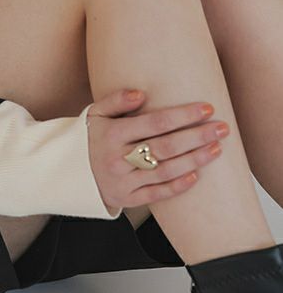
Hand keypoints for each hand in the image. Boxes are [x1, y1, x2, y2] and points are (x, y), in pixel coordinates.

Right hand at [86, 89, 228, 210]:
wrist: (70, 173)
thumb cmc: (90, 138)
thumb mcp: (95, 113)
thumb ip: (115, 100)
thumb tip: (141, 94)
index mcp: (111, 134)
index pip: (154, 123)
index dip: (182, 115)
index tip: (206, 108)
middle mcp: (118, 158)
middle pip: (166, 147)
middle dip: (197, 136)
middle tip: (222, 128)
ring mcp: (123, 181)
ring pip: (166, 171)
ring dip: (195, 160)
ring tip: (216, 148)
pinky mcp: (127, 199)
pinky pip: (158, 194)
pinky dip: (178, 186)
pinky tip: (197, 175)